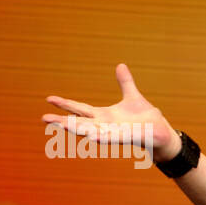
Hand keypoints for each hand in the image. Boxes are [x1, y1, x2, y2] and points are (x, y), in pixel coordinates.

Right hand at [42, 63, 180, 159]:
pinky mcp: (127, 138)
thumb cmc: (146, 118)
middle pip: (79, 122)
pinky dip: (102, 138)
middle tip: (43, 118)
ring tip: (61, 125)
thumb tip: (120, 65)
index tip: (48, 98)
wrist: (162, 132)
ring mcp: (114, 133)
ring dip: (77, 129)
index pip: (81, 109)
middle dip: (62, 121)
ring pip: (91, 131)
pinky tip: (91, 137)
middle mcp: (105, 126)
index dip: (66, 104)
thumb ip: (125, 83)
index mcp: (104, 116)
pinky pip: (112, 138)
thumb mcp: (133, 96)